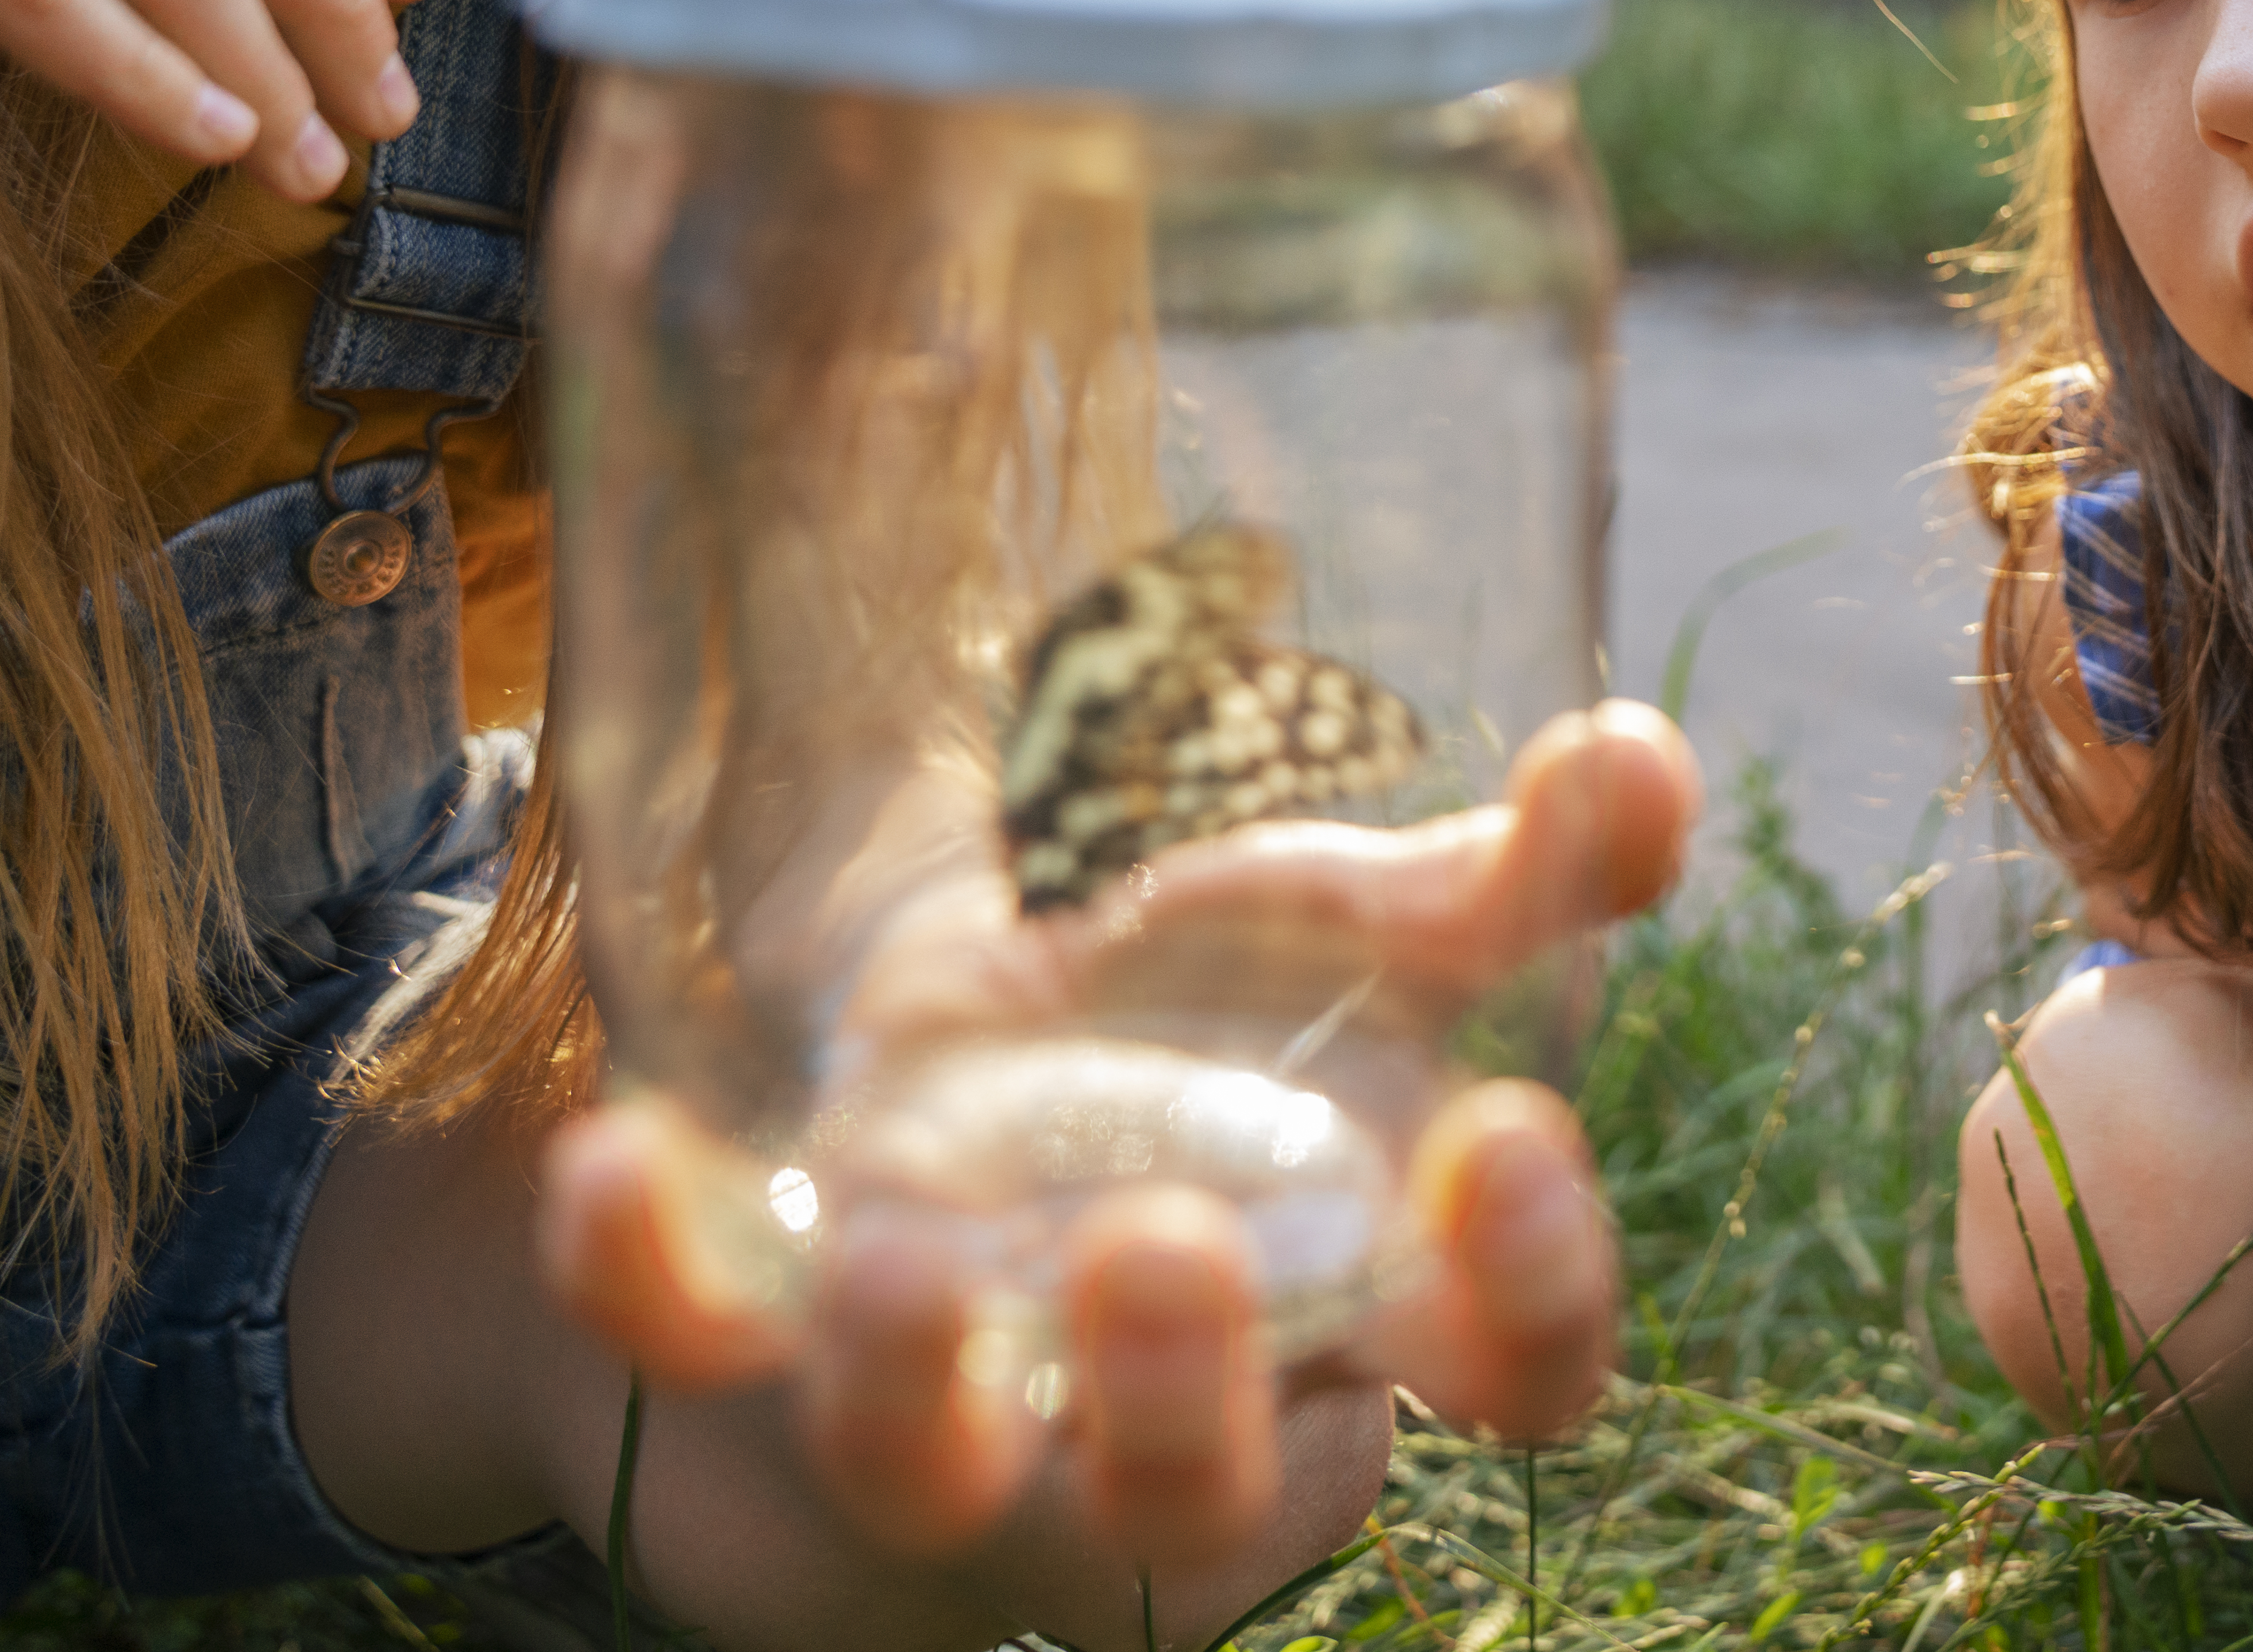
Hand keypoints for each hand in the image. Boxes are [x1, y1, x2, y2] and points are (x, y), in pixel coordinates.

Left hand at [541, 702, 1699, 1567]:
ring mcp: (958, 1411)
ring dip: (916, 1392)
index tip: (1500, 1140)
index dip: (1533, 1299)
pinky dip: (647, 1283)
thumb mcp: (1366, 943)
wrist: (966, 1052)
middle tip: (1161, 1244)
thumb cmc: (1219, 1032)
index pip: (1514, 1381)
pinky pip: (692, 1360)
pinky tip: (615, 1166)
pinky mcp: (764, 1357)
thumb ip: (1525, 867)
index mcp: (1369, 1313)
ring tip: (904, 1260)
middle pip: (1206, 1502)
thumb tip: (1637, 750)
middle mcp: (1172, 1416)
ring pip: (940, 1488)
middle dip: (1182, 1401)